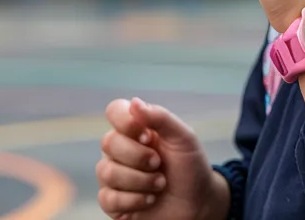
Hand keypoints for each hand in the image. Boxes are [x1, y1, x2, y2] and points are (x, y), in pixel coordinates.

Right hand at [96, 98, 228, 219]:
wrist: (198, 203)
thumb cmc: (190, 167)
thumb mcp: (184, 138)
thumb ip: (161, 117)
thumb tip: (134, 102)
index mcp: (137, 129)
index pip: (115, 111)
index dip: (127, 122)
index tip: (149, 136)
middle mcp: (120, 150)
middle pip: (108, 142)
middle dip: (139, 156)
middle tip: (159, 163)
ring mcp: (114, 175)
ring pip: (106, 172)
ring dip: (140, 180)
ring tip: (160, 184)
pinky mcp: (112, 202)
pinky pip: (107, 198)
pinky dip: (134, 200)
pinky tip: (150, 199)